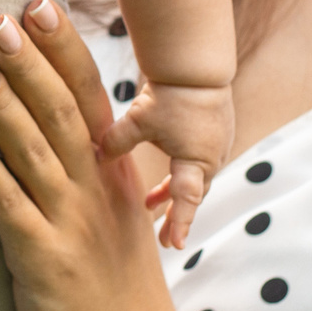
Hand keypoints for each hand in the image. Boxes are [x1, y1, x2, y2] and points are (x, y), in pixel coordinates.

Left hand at [0, 0, 198, 310]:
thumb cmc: (115, 289)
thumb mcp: (111, 217)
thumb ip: (87, 168)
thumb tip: (52, 118)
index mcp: (113, 175)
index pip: (91, 95)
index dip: (63, 48)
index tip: (39, 1)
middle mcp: (97, 191)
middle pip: (65, 109)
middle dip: (31, 59)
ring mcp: (74, 225)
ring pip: (37, 148)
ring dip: (3, 99)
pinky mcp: (46, 262)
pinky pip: (8, 203)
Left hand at [99, 80, 233, 247]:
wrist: (195, 64)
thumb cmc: (170, 94)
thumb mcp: (139, 121)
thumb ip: (116, 142)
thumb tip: (95, 157)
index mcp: (196, 161)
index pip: (187, 202)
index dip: (179, 224)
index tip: (173, 246)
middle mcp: (211, 157)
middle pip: (192, 193)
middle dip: (176, 214)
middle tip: (162, 237)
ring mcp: (216, 144)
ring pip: (194, 176)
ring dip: (175, 191)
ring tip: (151, 202)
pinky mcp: (214, 130)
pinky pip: (197, 158)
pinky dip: (180, 170)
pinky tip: (165, 166)